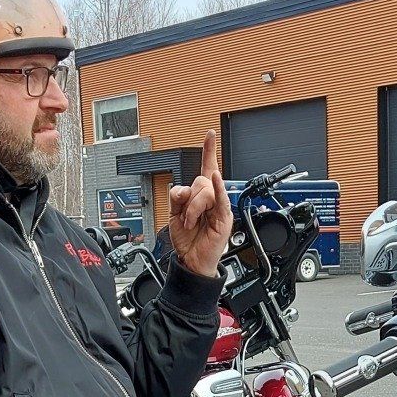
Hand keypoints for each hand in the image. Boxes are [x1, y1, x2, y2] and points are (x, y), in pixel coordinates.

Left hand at [166, 129, 230, 278]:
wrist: (191, 261)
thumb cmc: (186, 240)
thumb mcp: (173, 214)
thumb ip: (176, 197)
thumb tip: (181, 188)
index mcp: (201, 196)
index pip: (206, 168)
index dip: (208, 151)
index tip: (210, 135)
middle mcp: (212, 199)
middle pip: (200, 181)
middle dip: (188, 200)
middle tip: (185, 218)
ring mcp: (218, 208)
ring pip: (204, 191)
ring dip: (192, 209)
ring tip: (191, 223)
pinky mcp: (223, 218)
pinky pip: (220, 199)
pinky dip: (217, 188)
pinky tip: (216, 178)